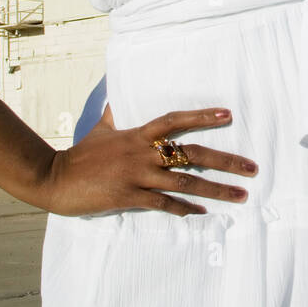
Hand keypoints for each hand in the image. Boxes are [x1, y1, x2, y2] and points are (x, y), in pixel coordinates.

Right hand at [42, 105, 258, 216]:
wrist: (55, 179)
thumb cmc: (81, 154)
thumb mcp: (102, 128)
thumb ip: (117, 112)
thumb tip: (121, 94)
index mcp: (137, 134)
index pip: (174, 120)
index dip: (201, 115)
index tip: (228, 114)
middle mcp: (141, 152)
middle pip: (190, 153)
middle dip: (225, 161)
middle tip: (252, 168)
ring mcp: (136, 175)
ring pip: (184, 181)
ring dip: (215, 189)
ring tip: (240, 196)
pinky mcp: (128, 196)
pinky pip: (163, 203)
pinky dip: (184, 208)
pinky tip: (202, 212)